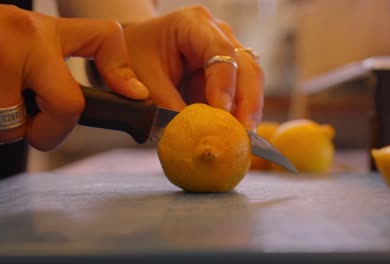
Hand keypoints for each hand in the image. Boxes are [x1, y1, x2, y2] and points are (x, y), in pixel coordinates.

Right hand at [0, 0, 147, 149]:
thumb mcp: (8, 38)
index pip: (102, 40)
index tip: (136, 96)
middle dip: (48, 134)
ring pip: (8, 129)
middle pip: (68, 108)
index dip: (123, 71)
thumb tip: (76, 107)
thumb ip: (41, 65)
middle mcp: (23, 38)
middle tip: (24, 128)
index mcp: (41, 31)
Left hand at [123, 6, 263, 129]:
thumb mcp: (142, 75)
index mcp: (193, 23)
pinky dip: (238, 118)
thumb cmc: (138, 54)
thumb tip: (190, 132)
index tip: (222, 112)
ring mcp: (228, 55)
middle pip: (247, 68)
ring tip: (239, 141)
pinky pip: (242, 97)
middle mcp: (219, 35)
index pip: (220, 51)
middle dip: (247, 103)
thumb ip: (164, 101)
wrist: (138, 49)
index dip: (224, 83)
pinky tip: (233, 137)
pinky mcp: (230, 76)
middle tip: (241, 134)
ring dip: (247, 113)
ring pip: (251, 84)